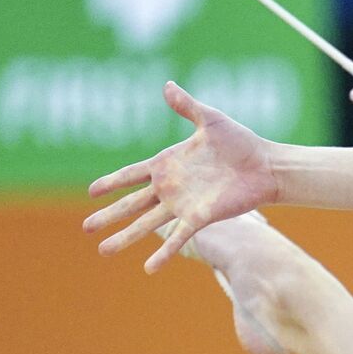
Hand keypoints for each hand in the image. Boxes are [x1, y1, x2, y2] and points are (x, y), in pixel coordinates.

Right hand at [83, 81, 278, 272]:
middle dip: (108, 215)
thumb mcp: (210, 119)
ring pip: (147, 224)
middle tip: (85, 227)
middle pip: (132, 203)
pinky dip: (163, 253)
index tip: (91, 191)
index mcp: (168, 164)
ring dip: (125, 237)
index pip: (132, 174)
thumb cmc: (241, 142)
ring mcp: (184, 204)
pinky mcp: (200, 216)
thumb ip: (187, 106)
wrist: (266, 165)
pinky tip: (148, 268)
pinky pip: (178, 237)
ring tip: (103, 251)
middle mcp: (171, 187)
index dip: (112, 182)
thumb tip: (167, 85)